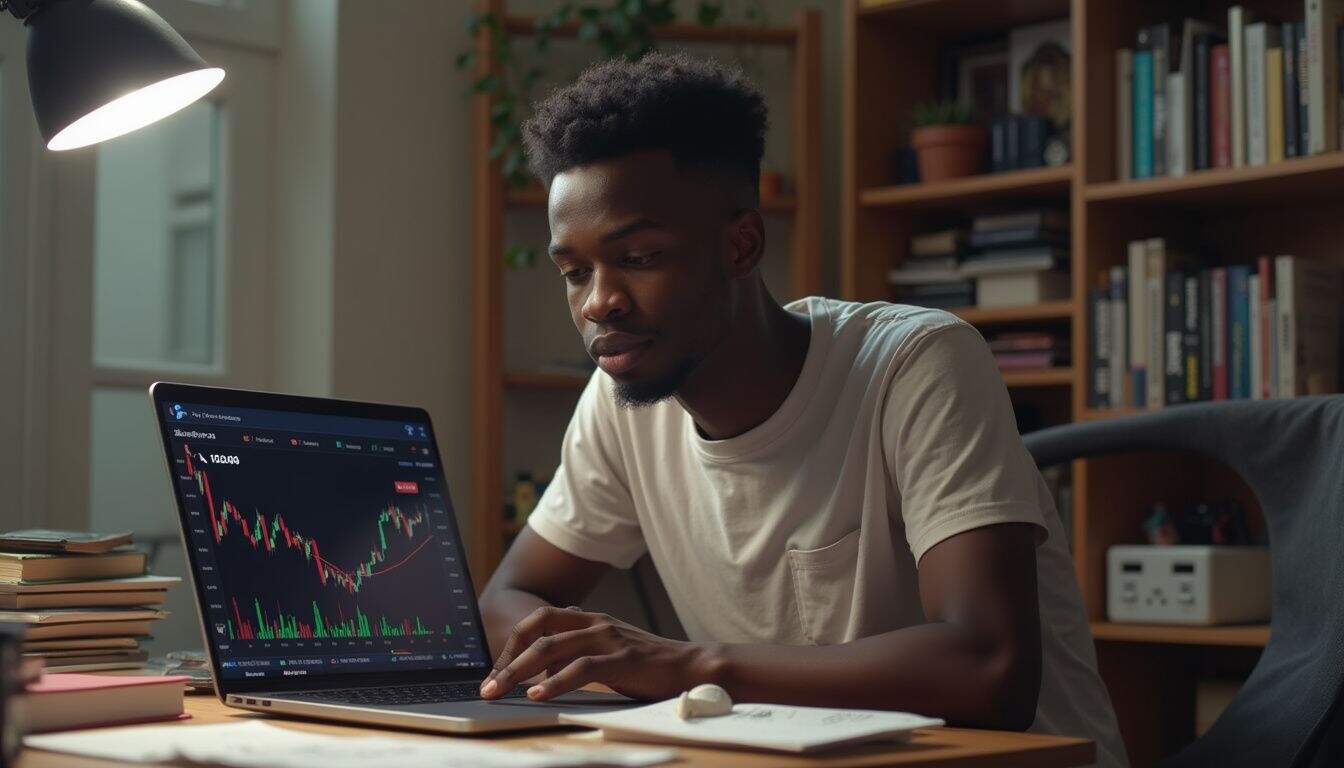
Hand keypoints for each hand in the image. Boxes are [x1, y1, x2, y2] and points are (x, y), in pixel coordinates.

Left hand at [479, 606, 720, 701]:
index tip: (496, 672)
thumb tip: (541, 672)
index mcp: (589, 619)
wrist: (691, 665)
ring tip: (498, 691)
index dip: (512, 644)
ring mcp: (607, 638)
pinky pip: (580, 669)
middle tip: (487, 685)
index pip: (538, 621)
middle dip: (505, 658)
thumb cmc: (647, 665)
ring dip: (517, 671)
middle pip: (536, 631)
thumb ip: (577, 655)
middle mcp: (594, 622)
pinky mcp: (621, 658)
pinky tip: (537, 695)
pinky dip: (555, 682)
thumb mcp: (607, 653)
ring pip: (550, 648)